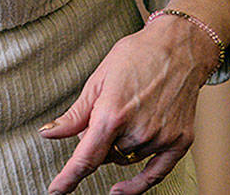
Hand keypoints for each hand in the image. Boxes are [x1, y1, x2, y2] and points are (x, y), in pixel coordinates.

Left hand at [38, 15, 219, 194]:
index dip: (68, 177)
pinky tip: (122, 191)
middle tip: (102, 114)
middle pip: (104, 155)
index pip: (86, 157)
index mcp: (112, 113)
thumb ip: (74, 115)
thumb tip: (48, 134)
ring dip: (117, 149)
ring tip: (124, 116)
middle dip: (95, 142)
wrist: (178, 49)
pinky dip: (137, 184)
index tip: (56, 191)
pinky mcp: (180, 142)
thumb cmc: (134, 58)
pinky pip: (156, 174)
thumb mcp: (97, 81)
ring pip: (125, 160)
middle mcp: (138, 130)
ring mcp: (161, 138)